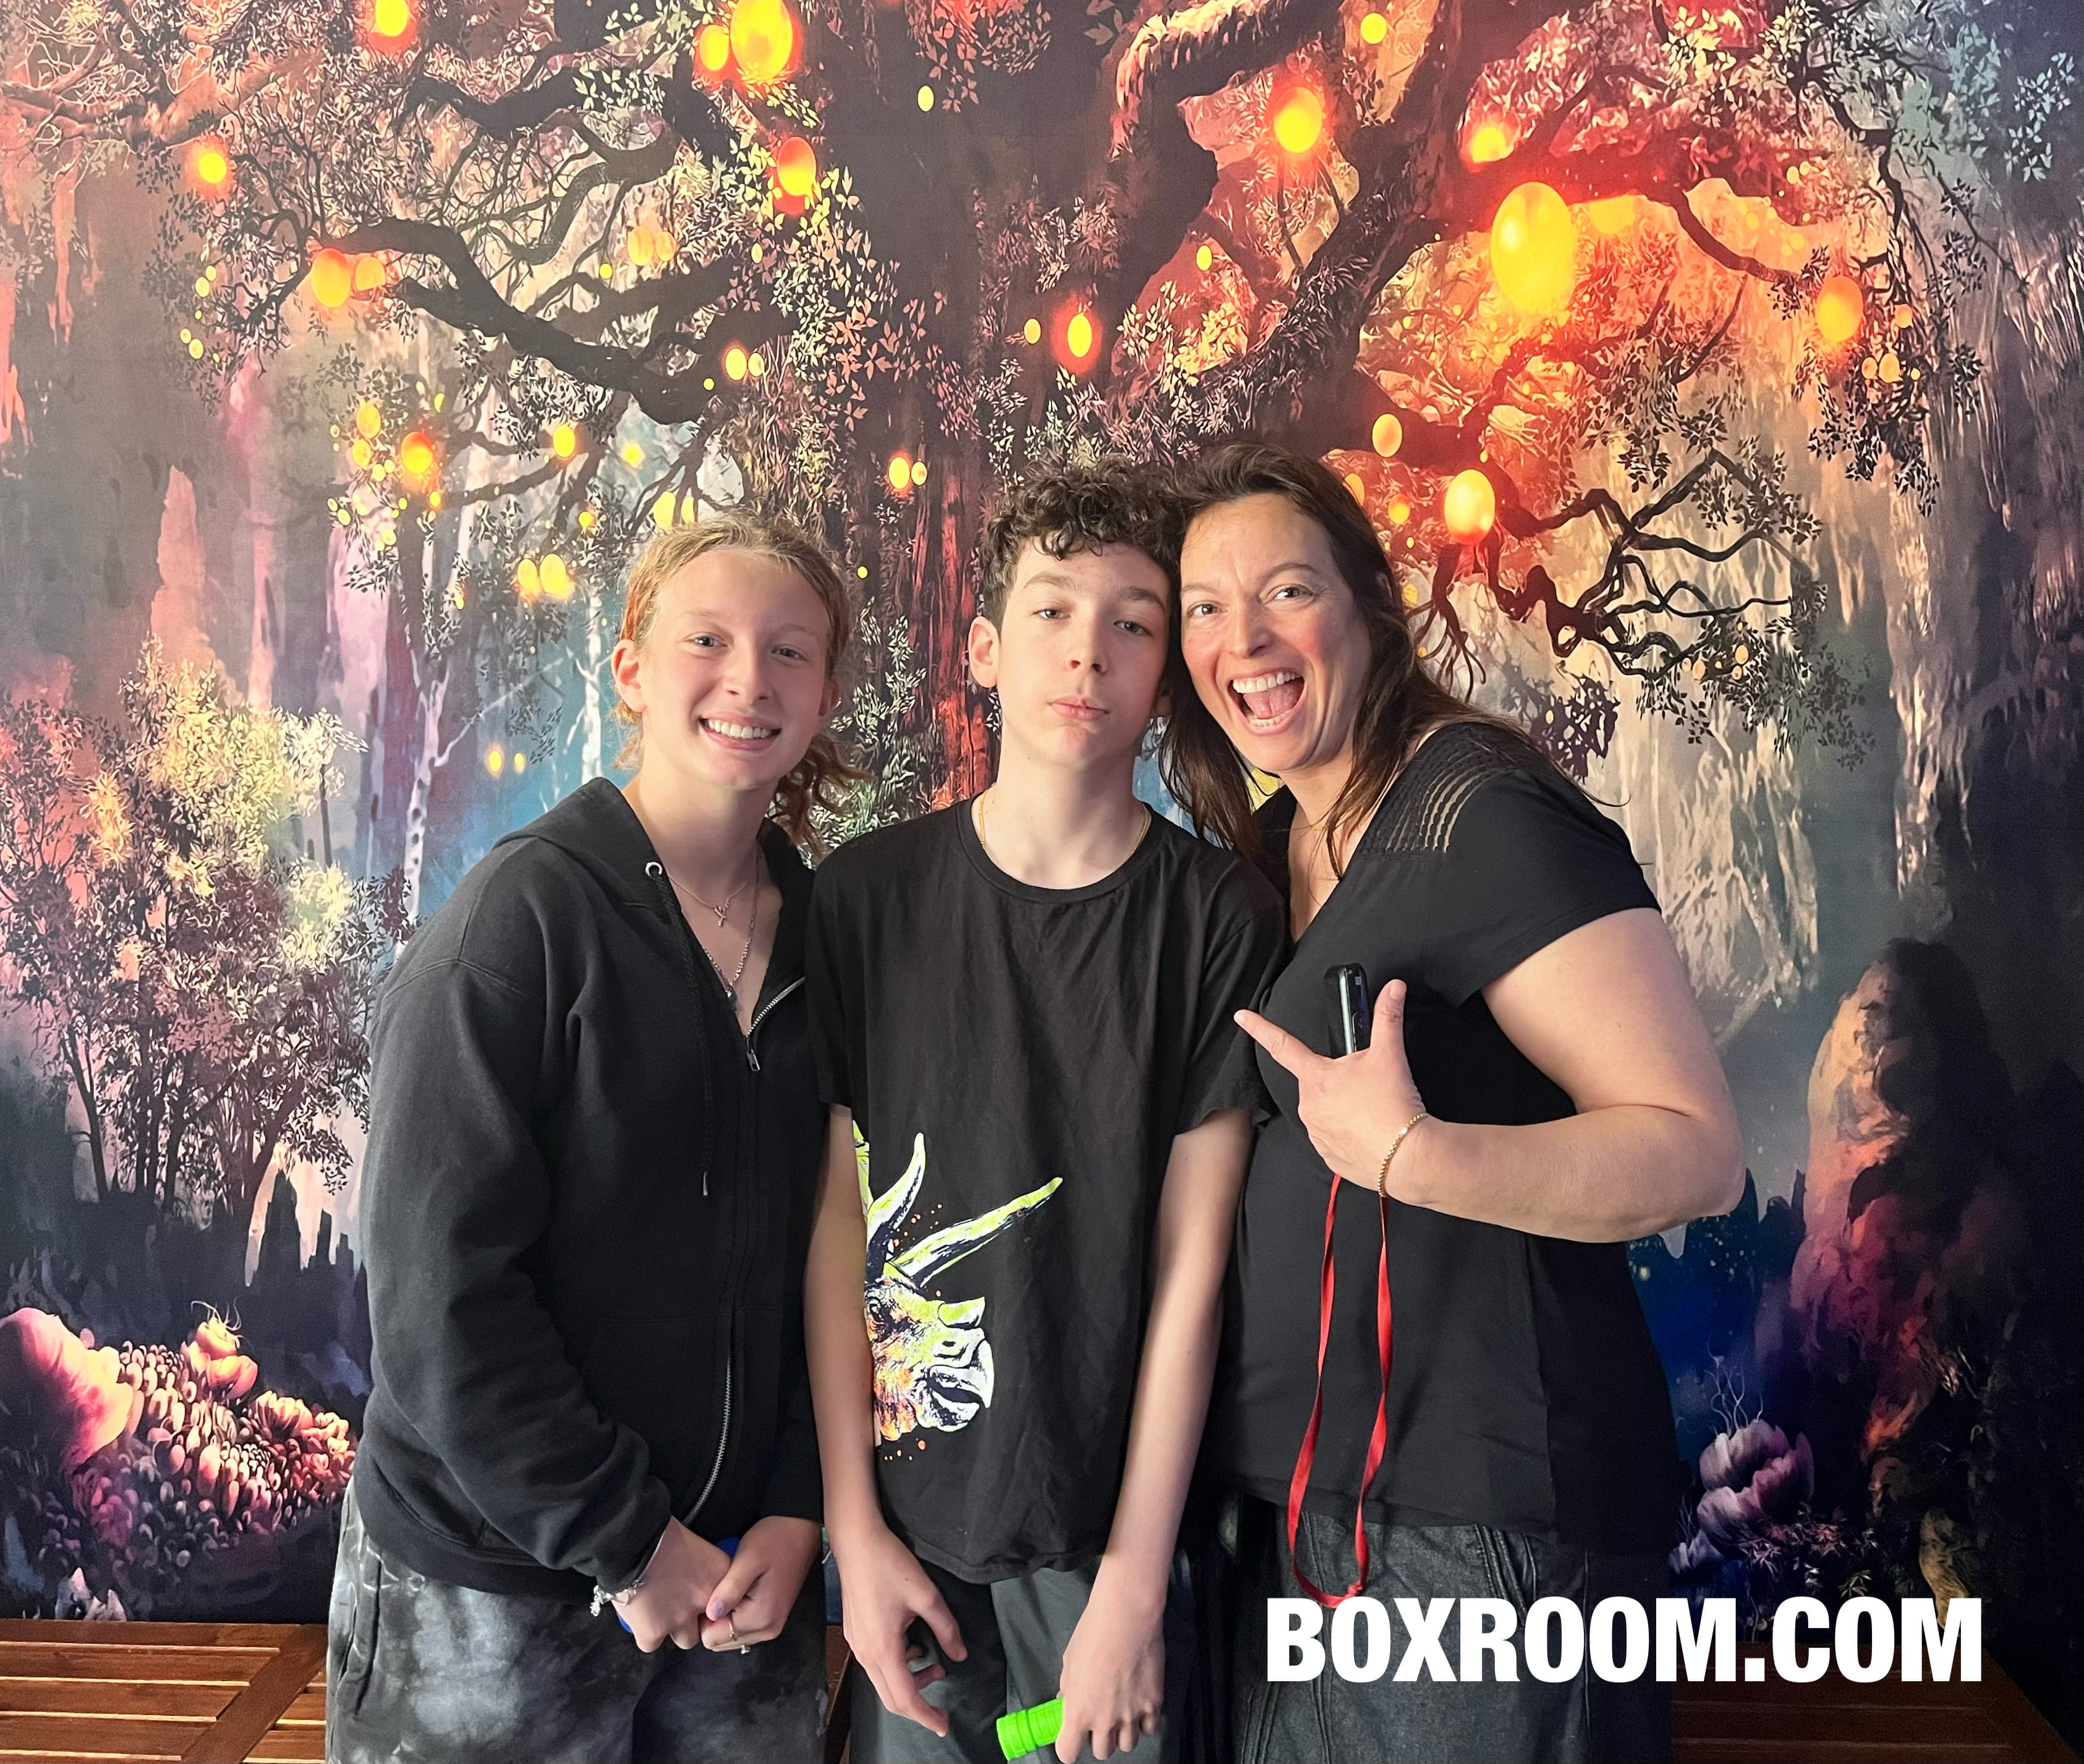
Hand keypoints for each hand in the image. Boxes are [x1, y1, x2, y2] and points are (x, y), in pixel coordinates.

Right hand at [617, 1518, 732, 1652]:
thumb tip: (703, 1577)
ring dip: (676, 1629)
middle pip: (710, 1625)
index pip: (730, 1602)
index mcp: (720, 1578)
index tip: (703, 1596)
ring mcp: (679, 1620)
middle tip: (683, 1605)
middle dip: (699, 1618)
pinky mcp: (652, 1632)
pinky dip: (646, 1633)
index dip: (716, 1602)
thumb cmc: (664, 1534)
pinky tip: (641, 1618)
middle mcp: (705, 1603)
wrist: (634, 1541)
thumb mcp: (700, 1545)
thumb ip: (708, 1568)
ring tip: (663, 1613)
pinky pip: (651, 1644)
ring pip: (686, 1640)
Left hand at [699, 1516, 821, 1651]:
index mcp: (760, 1619)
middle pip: (721, 1641)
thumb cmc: (774, 1540)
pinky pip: (742, 1629)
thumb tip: (711, 1614)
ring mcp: (771, 1627)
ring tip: (727, 1589)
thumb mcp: (748, 1559)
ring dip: (723, 1617)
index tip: (709, 1593)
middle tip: (718, 1589)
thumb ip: (729, 1589)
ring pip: (730, 1636)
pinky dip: (734, 1615)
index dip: (703, 1618)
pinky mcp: (772, 1619)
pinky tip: (736, 1592)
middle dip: (713, 1619)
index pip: (713, 1639)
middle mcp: (767, 1630)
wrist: (800, 1531)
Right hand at [833, 1520, 966, 1736]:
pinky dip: (897, 1667)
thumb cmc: (889, 1563)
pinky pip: (875, 1665)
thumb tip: (960, 1654)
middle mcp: (865, 1653)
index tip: (944, 1725)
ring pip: (883, 1683)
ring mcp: (856, 1644)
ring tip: (932, 1664)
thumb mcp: (927, 1595)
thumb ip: (946, 1628)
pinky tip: (912, 1645)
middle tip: (941, 1707)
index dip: (926, 1716)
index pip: (905, 1697)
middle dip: (919, 1707)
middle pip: (891, 1698)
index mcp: (883, 1648)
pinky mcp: (854, 1634)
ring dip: (909, 1683)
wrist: (856, 1541)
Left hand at [1055, 1568, 1163, 1760]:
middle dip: (1099, 1738)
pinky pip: (1149, 1728)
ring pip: (1127, 1744)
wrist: (1126, 1617)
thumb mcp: (1069, 1661)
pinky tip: (1139, 1703)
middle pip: (1102, 1752)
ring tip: (1122, 1710)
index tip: (1071, 1738)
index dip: (1068, 1747)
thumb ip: (1068, 1689)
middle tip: (1099, 1718)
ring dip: (1123, 1732)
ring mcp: (1131, 1715)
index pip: (1067, 1753)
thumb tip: (1066, 1701)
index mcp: (1078, 1712)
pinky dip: (1144, 1721)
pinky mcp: (1153, 1705)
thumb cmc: (1092, 1634)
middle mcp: (1104, 1721)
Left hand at [1236, 980, 1430, 1195]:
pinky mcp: (1329, 1157)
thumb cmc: (1394, 1107)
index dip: (1259, 1028)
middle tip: (1365, 1084)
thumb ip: (1387, 1017)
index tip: (1242, 1017)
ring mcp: (1317, 1133)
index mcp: (1316, 1078)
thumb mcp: (1390, 1054)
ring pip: (1324, 1110)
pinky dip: (1348, 1132)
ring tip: (1370, 1109)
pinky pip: (1333, 1138)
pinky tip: (1368, 1130)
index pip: (1281, 1045)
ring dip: (1342, 1106)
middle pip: (1316, 1081)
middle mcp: (1309, 1106)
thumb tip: (1393, 990)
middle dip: (1336, 1079)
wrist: (1407, 1157)